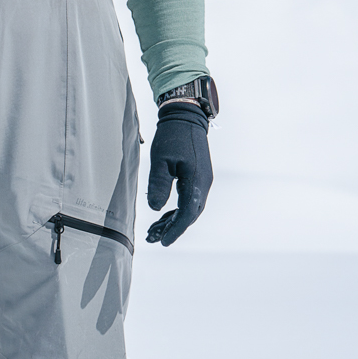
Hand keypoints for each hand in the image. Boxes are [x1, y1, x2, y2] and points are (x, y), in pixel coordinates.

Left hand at [145, 100, 212, 245]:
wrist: (185, 117)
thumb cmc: (172, 136)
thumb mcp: (160, 160)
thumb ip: (159, 185)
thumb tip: (155, 208)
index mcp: (196, 180)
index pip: (187, 213)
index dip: (175, 229)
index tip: (163, 241)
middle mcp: (203, 183)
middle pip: (190, 214)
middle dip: (173, 228)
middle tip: (154, 238)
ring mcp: (202, 180)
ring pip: (190, 208)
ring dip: (174, 220)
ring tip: (155, 229)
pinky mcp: (198, 177)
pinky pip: (189, 199)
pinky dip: (177, 209)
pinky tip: (164, 214)